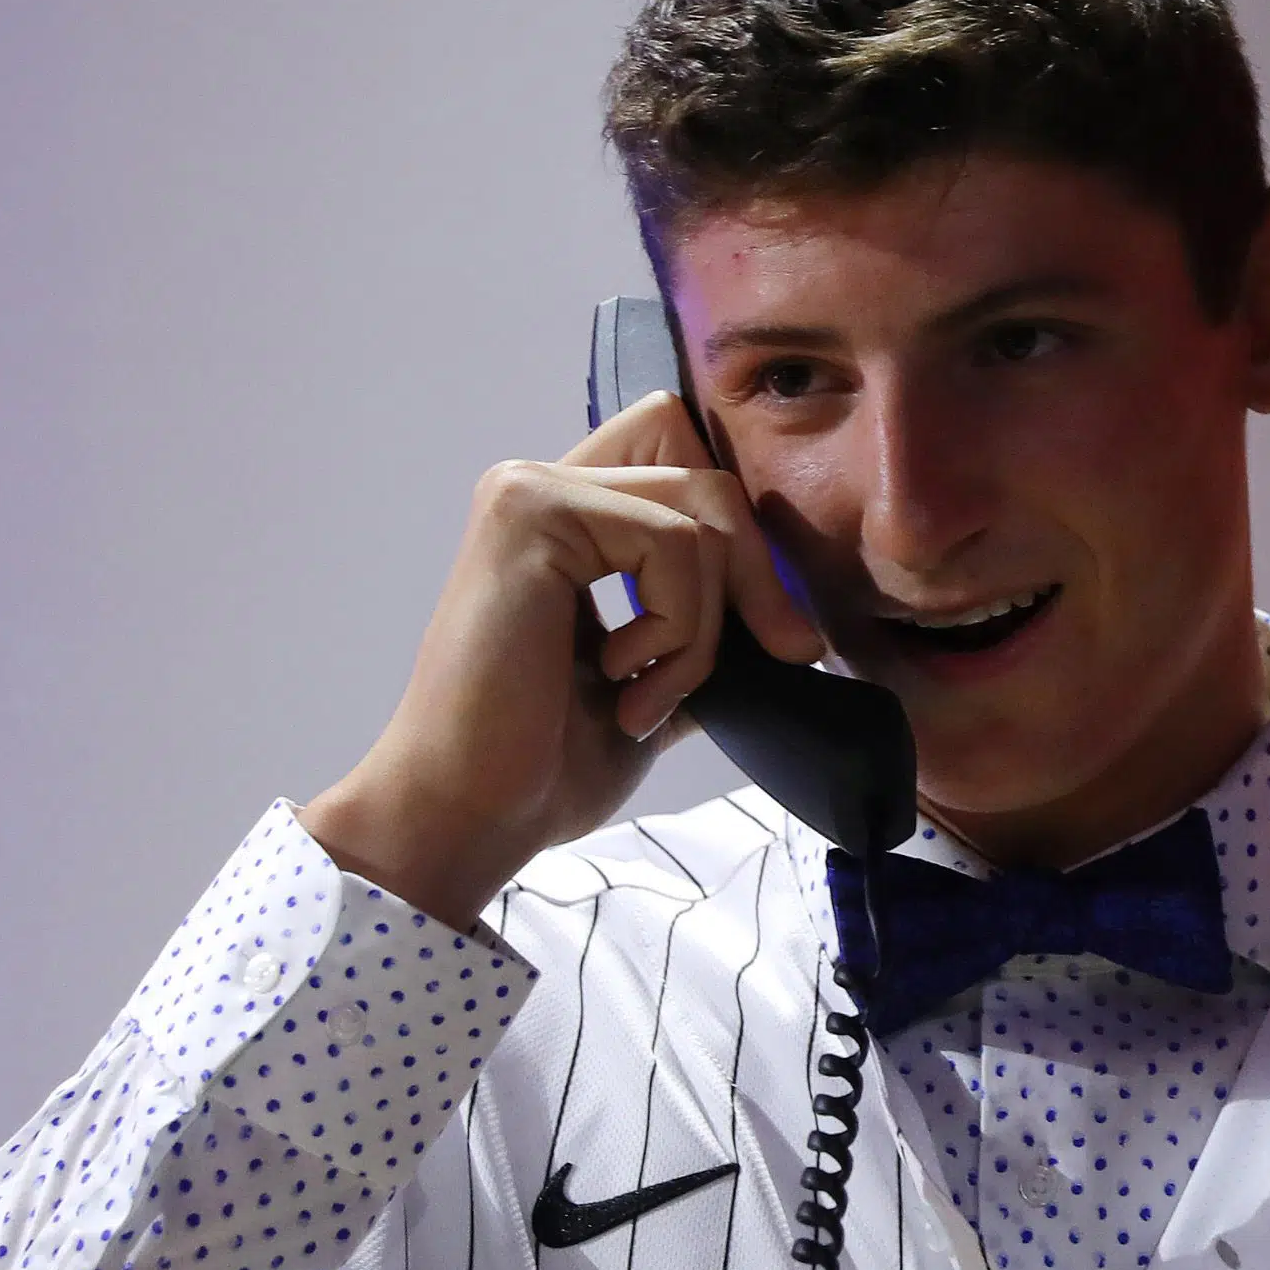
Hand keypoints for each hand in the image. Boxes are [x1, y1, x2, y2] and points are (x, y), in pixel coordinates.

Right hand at [301, 389, 826, 923]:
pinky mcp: (531, 512)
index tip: (776, 634)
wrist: (474, 813)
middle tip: (774, 654)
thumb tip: (795, 622)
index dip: (746, 536)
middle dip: (758, 575)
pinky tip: (622, 681)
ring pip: (701, 511)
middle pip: (709, 474)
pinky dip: (679, 627)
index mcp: (571, 524)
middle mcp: (544, 488)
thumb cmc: (546, 764)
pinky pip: (673, 543)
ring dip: (706, 623)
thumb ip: (706, 631)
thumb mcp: (658, 685)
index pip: (689, 456)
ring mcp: (531, 492)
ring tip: (648, 695)